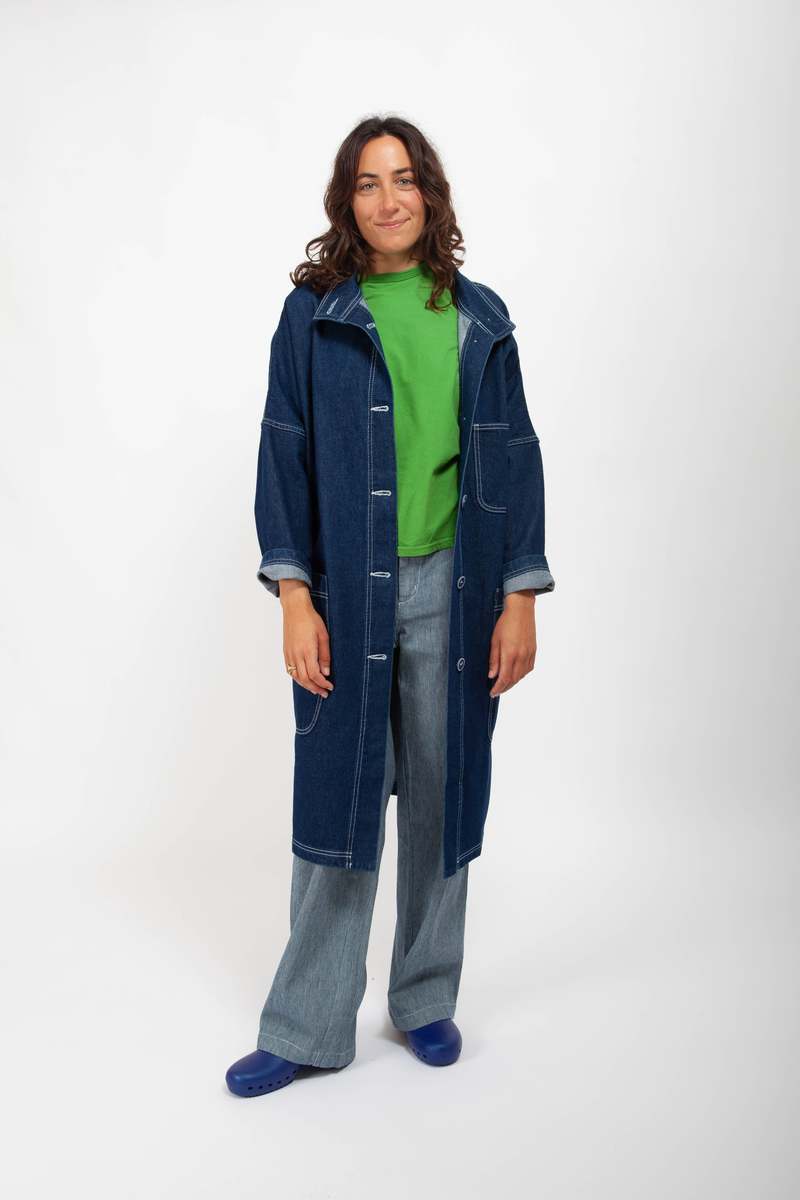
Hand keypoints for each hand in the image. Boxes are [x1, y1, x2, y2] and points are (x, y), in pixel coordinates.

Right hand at [279, 580, 333, 698]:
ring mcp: (289, 654)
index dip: (322, 683)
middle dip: (315, 688)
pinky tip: (304, 680)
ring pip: (296, 676)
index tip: (330, 686)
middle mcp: (296, 654)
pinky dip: (298, 678)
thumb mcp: (324, 636)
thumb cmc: (311, 619)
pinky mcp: (285, 652)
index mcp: (307, 650)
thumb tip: (326, 673)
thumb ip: (325, 656)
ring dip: (306, 685)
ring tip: (315, 689)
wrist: (294, 608)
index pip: (314, 674)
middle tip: (324, 693)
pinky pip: (290, 670)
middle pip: (305, 679)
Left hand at [488, 589, 535, 696]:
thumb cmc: (506, 623)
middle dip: (504, 688)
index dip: (498, 688)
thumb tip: (492, 675)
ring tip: (504, 684)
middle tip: (496, 691)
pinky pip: (528, 669)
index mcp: (510, 653)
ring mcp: (529, 654)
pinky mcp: (534, 651)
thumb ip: (494, 659)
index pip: (504, 678)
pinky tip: (515, 675)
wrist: (521, 610)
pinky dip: (521, 675)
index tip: (492, 692)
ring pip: (522, 676)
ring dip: (513, 682)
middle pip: (514, 679)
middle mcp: (522, 656)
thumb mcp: (495, 640)